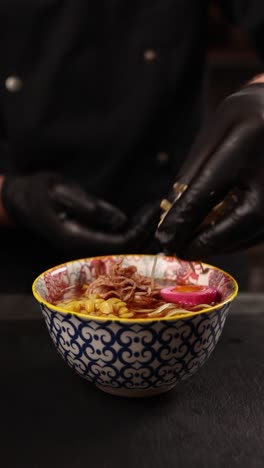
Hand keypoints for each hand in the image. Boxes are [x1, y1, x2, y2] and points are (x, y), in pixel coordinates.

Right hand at [2, 172, 158, 254]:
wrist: (22, 202)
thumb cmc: (38, 193)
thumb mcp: (61, 191)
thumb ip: (89, 206)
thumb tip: (120, 220)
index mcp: (76, 238)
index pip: (119, 244)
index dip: (140, 229)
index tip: (153, 210)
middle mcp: (84, 248)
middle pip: (125, 250)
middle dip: (146, 232)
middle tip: (159, 209)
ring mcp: (88, 247)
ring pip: (123, 248)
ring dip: (142, 233)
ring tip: (154, 212)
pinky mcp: (91, 241)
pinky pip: (117, 242)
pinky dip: (133, 230)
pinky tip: (142, 217)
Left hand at [156, 83, 263, 258]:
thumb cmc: (239, 121)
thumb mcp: (211, 136)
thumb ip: (192, 175)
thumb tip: (172, 219)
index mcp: (250, 136)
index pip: (210, 188)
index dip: (184, 218)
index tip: (164, 238)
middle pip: (240, 220)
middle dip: (206, 241)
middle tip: (180, 252)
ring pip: (252, 232)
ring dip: (221, 245)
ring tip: (194, 248)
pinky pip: (261, 231)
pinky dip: (236, 240)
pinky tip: (216, 240)